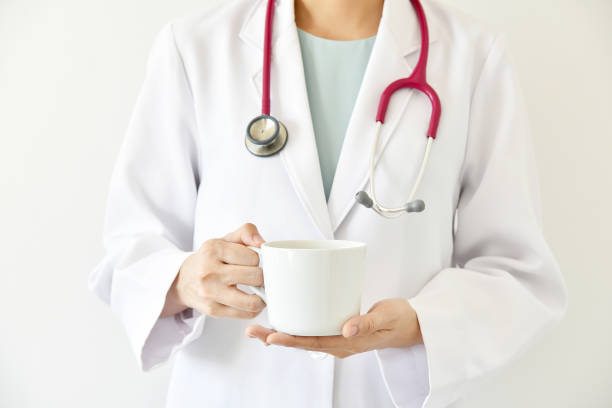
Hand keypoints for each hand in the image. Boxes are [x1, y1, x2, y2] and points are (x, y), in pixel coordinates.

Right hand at [161, 223, 265, 318]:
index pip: (253, 257)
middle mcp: (209, 271)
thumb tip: (263, 243)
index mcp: (213, 249)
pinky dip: (253, 309)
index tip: (250, 262)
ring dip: (262, 297)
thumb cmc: (211, 258)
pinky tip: (249, 301)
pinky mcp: (213, 310)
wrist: (184, 279)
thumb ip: (247, 232)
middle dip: (261, 277)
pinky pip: (245, 314)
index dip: (256, 260)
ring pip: (252, 302)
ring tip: (260, 291)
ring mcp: (210, 292)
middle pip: (255, 277)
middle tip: (257, 276)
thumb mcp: (226, 239)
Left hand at [245, 298, 422, 357]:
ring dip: (282, 333)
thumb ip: (367, 322)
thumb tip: (346, 329)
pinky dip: (297, 327)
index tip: (272, 335)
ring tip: (260, 328)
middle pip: (302, 342)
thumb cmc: (400, 319)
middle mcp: (339, 343)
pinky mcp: (339, 330)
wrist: (411, 324)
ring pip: (305, 338)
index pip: (313, 342)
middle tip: (253, 331)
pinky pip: (313, 331)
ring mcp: (338, 339)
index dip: (291, 339)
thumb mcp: (386, 317)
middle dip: (276, 338)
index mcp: (348, 343)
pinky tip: (286, 320)